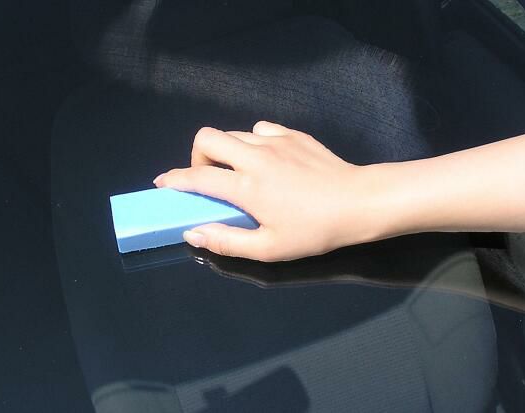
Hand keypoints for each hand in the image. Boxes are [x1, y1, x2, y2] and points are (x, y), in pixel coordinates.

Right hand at [155, 122, 390, 260]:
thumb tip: (192, 233)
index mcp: (246, 186)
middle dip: (198, 155)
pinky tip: (269, 161)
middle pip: (207, 137)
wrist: (360, 202)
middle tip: (210, 178)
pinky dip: (255, 141)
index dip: (174, 180)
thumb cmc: (316, 230)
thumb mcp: (270, 248)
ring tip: (240, 173)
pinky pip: (262, 129)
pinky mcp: (295, 134)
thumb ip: (227, 241)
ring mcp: (276, 141)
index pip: (196, 176)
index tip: (164, 185)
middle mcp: (256, 156)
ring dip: (228, 150)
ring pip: (235, 133)